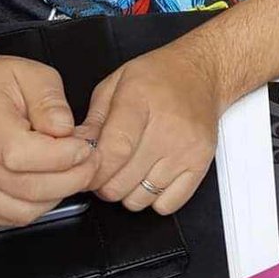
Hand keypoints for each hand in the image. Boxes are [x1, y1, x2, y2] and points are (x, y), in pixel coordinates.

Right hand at [0, 47, 98, 225]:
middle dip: (71, 179)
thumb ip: (51, 102)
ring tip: (68, 170)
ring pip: (23, 210)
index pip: (20, 155)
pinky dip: (37, 205)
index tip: (84, 147)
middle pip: (27, 188)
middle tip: (90, 162)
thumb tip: (65, 132)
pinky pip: (11, 217)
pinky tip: (45, 181)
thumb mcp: (32, 73)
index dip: (61, 157)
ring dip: (57, 195)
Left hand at [80, 40, 220, 213]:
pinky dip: (153, 199)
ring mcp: (186, 149)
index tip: (85, 171)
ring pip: (141, 198)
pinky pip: (167, 204)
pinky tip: (150, 177)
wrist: (203, 73)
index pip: (114, 151)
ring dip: (127, 192)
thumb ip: (93, 119)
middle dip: (103, 183)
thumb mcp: (116, 83)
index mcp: (140, 100)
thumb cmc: (160, 76)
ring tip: (129, 171)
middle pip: (122, 181)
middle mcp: (167, 127)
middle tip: (105, 169)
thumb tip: (74, 150)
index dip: (93, 170)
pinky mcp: (201, 164)